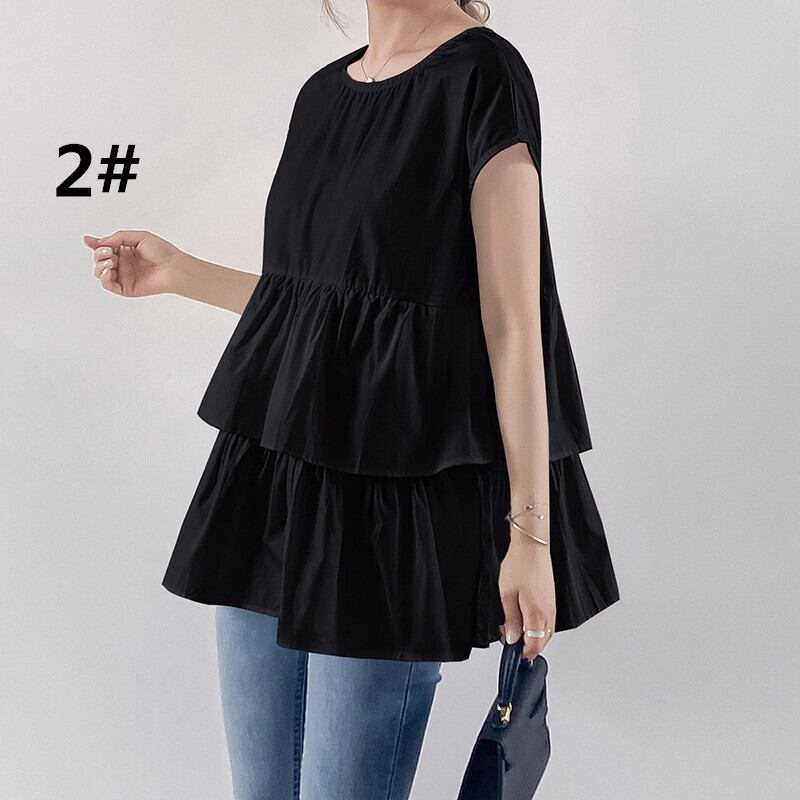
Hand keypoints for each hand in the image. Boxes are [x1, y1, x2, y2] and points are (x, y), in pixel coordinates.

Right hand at [83, 229, 188, 296]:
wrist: (174, 268)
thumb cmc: (162, 251)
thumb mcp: (138, 237)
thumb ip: (118, 237)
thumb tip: (100, 242)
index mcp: (125, 250)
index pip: (104, 247)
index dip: (94, 244)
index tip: (87, 240)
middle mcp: (123, 263)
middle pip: (99, 259)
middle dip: (99, 253)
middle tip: (110, 251)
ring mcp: (123, 276)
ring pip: (100, 272)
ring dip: (100, 264)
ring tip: (111, 260)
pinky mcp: (125, 288)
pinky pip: (107, 285)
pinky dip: (103, 278)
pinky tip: (108, 270)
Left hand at [498, 538, 555, 659]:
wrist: (532, 546)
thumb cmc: (519, 566)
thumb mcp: (507, 594)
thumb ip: (511, 620)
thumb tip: (512, 638)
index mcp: (537, 615)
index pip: (534, 646)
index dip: (522, 653)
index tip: (510, 651)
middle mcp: (548, 613)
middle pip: (542, 642)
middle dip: (527, 646)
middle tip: (510, 639)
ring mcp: (552, 606)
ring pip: (546, 633)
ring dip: (533, 637)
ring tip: (515, 629)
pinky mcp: (552, 599)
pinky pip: (548, 621)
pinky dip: (538, 627)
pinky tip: (526, 619)